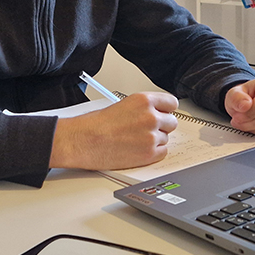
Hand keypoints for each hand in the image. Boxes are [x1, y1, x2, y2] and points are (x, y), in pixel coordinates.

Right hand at [50, 92, 179, 170]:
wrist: (83, 141)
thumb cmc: (95, 124)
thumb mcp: (122, 104)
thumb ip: (143, 108)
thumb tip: (156, 114)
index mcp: (144, 100)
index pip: (172, 103)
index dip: (166, 110)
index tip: (163, 114)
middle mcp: (151, 117)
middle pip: (171, 122)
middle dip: (161, 126)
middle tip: (145, 130)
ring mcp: (151, 136)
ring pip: (166, 138)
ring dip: (155, 140)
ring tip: (134, 140)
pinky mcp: (149, 154)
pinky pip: (163, 152)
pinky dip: (154, 153)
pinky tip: (138, 149)